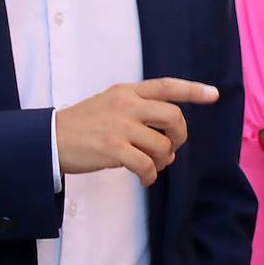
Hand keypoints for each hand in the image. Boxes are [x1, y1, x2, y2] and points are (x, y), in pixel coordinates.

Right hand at [54, 78, 218, 185]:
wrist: (49, 139)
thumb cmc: (83, 124)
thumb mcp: (110, 103)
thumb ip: (137, 107)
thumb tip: (167, 131)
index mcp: (127, 91)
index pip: (167, 86)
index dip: (193, 90)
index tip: (214, 94)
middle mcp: (127, 104)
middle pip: (174, 116)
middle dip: (180, 135)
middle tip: (171, 147)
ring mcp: (120, 126)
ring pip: (162, 144)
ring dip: (163, 160)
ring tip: (152, 165)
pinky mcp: (113, 148)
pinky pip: (146, 165)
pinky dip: (149, 175)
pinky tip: (143, 179)